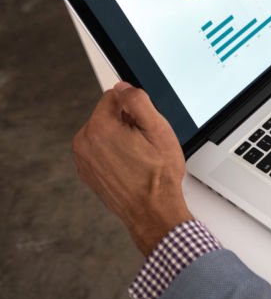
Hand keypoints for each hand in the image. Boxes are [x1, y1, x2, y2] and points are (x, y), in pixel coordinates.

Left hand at [72, 82, 192, 255]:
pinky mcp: (87, 171)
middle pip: (108, 114)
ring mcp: (83, 159)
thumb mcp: (158, 129)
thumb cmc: (158, 175)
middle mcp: (84, 142)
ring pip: (104, 132)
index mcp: (99, 128)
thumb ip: (138, 101)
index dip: (135, 107)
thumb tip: (124, 87)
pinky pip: (101, 150)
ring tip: (139, 157)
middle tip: (145, 143)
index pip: (115, 95)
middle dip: (127, 122)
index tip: (145, 125)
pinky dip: (114, 153)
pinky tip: (131, 166)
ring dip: (121, 138)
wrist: (153, 210)